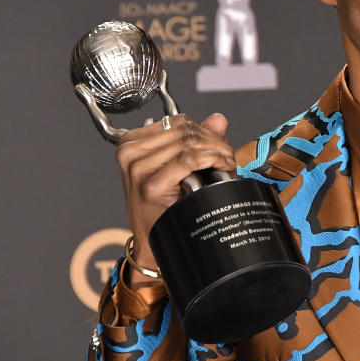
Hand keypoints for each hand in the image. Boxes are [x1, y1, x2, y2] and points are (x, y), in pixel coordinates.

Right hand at [115, 113, 236, 281]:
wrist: (154, 241)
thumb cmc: (163, 205)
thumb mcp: (177, 166)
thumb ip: (197, 140)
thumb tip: (218, 119)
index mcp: (132, 142)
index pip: (178, 121)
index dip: (206, 130)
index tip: (221, 145)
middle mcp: (130, 152)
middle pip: (186, 132)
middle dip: (215, 142)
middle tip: (228, 157)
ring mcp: (138, 169)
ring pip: (189, 144)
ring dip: (217, 152)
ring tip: (226, 164)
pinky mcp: (150, 185)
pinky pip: (188, 161)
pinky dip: (210, 161)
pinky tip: (221, 168)